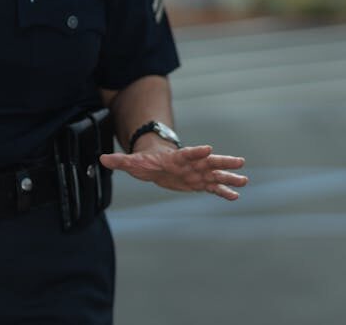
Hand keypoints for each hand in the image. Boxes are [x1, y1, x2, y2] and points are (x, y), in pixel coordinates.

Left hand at [100, 143, 247, 199]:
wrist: (155, 164)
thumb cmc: (145, 162)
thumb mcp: (132, 162)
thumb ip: (120, 161)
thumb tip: (101, 159)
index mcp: (176, 158)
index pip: (188, 153)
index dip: (197, 152)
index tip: (209, 148)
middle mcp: (190, 164)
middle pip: (208, 162)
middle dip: (223, 162)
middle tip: (239, 161)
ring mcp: (196, 173)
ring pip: (215, 175)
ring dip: (229, 178)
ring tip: (244, 180)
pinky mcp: (198, 183)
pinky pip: (213, 188)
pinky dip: (223, 192)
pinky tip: (235, 196)